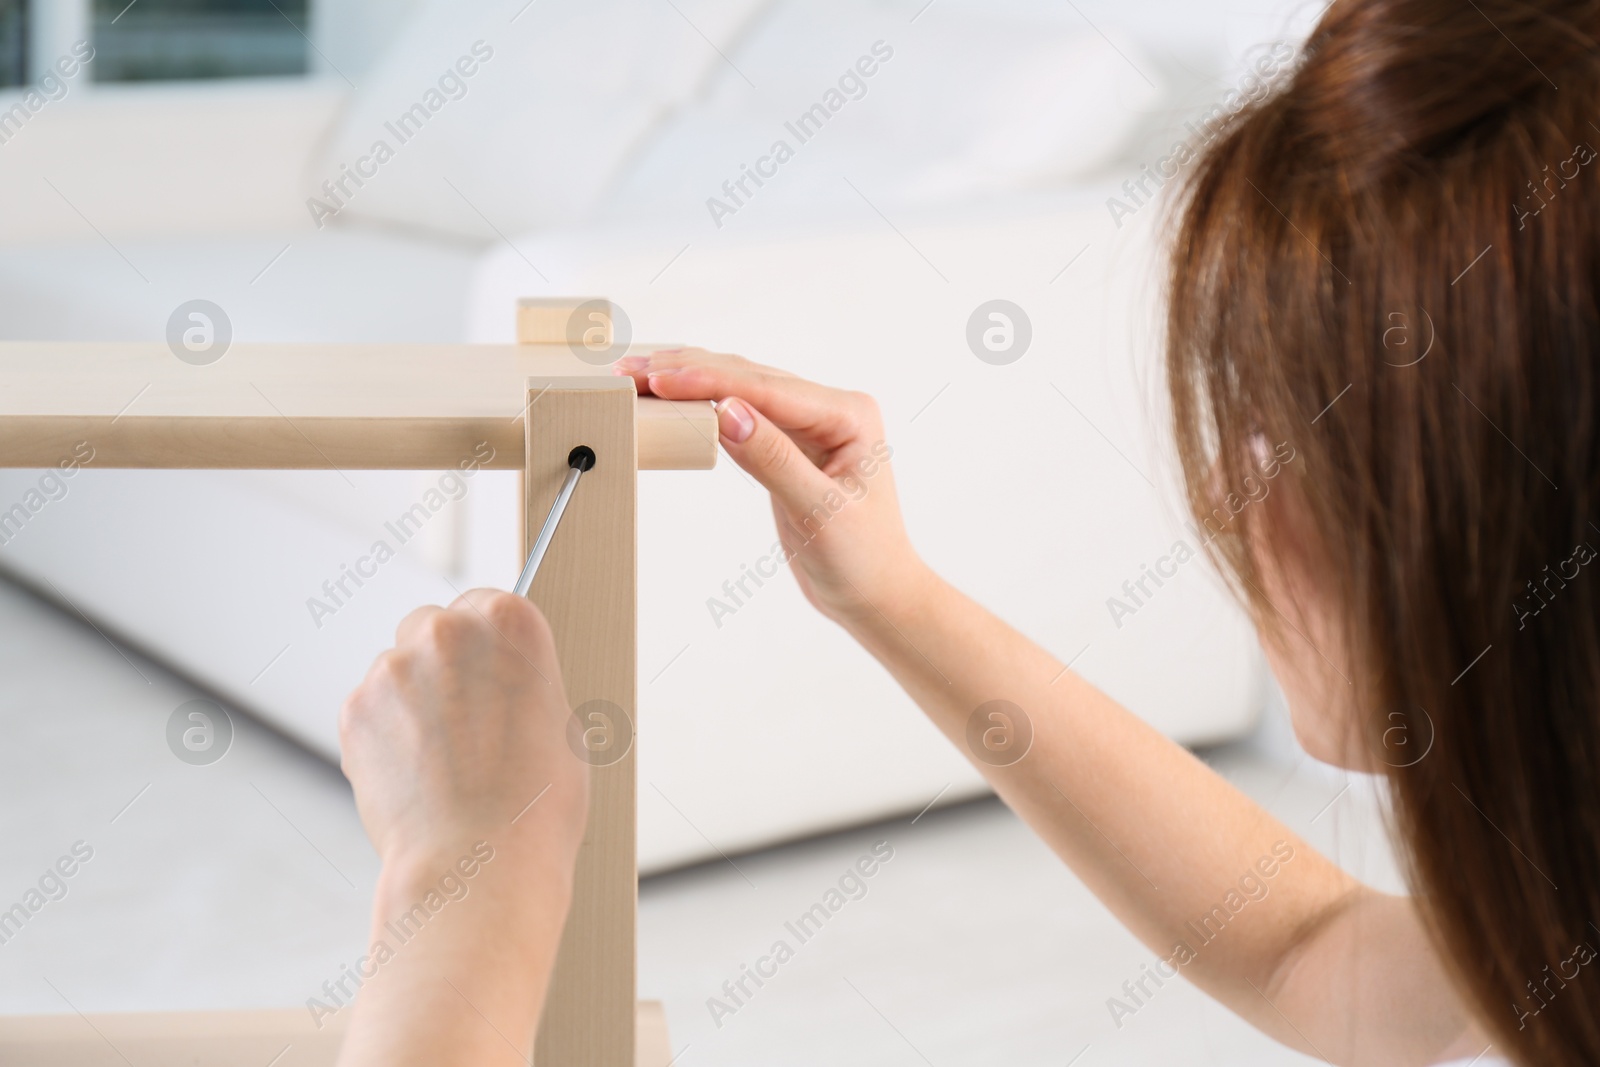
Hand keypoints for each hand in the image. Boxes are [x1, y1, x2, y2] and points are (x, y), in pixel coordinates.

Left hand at [339, 589, 586, 909]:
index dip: (488, 645)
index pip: (488, 604)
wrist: (480, 864)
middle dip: (443, 664)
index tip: (489, 670)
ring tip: (442, 761)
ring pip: (396, 669)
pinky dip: (384, 735)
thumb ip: (523, 681)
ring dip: (412, 700)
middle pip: (434, 626)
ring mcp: (393, 668)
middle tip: (465, 719)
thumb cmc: (536, 806)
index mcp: (510, 623)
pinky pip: (369, 708)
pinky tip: (414, 774)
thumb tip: (500, 681)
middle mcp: (447, 631)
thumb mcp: (561, 725)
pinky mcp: (354, 709)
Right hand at [615, 348, 928, 625]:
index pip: (767, 389)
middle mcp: (829, 409)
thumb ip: (773, 460)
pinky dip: (700, 405)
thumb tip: (727, 412)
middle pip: (748, 377)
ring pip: (739, 387)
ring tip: (635, 375)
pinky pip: (737, 413)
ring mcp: (807, 423)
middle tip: (629, 371)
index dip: (709, 381)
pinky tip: (667, 397)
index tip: (659, 379)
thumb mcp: (818, 512)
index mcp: (849, 415)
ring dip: (688, 380)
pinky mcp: (785, 443)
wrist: (874, 596)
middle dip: (687, 371)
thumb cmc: (862, 560)